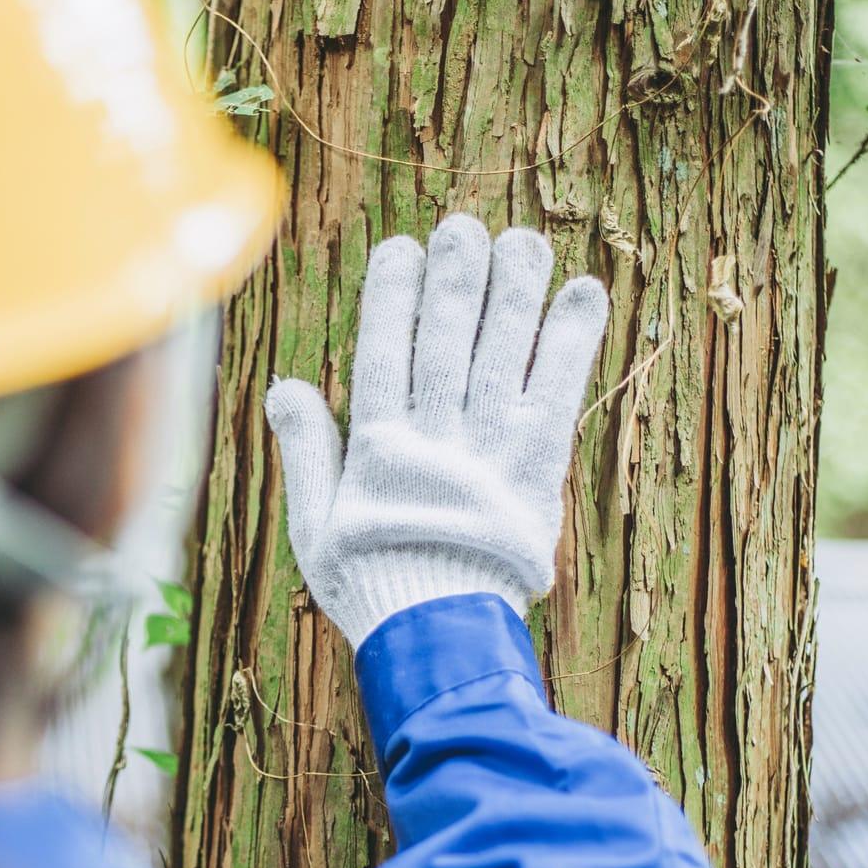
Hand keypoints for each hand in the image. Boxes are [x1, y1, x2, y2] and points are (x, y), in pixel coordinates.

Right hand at [264, 214, 608, 644]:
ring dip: (514, 295)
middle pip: (447, 346)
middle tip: (464, 226)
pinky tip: (583, 295)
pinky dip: (570, 344)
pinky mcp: (536, 475)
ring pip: (501, 359)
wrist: (436, 640)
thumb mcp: (316, 525)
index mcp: (378, 453)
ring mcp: (489, 457)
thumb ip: (306, 452)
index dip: (392, 298)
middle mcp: (436, 444)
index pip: (384, 356)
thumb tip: (284, 386)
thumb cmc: (370, 584)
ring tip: (524, 240)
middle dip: (455, 282)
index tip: (399, 246)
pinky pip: (555, 397)